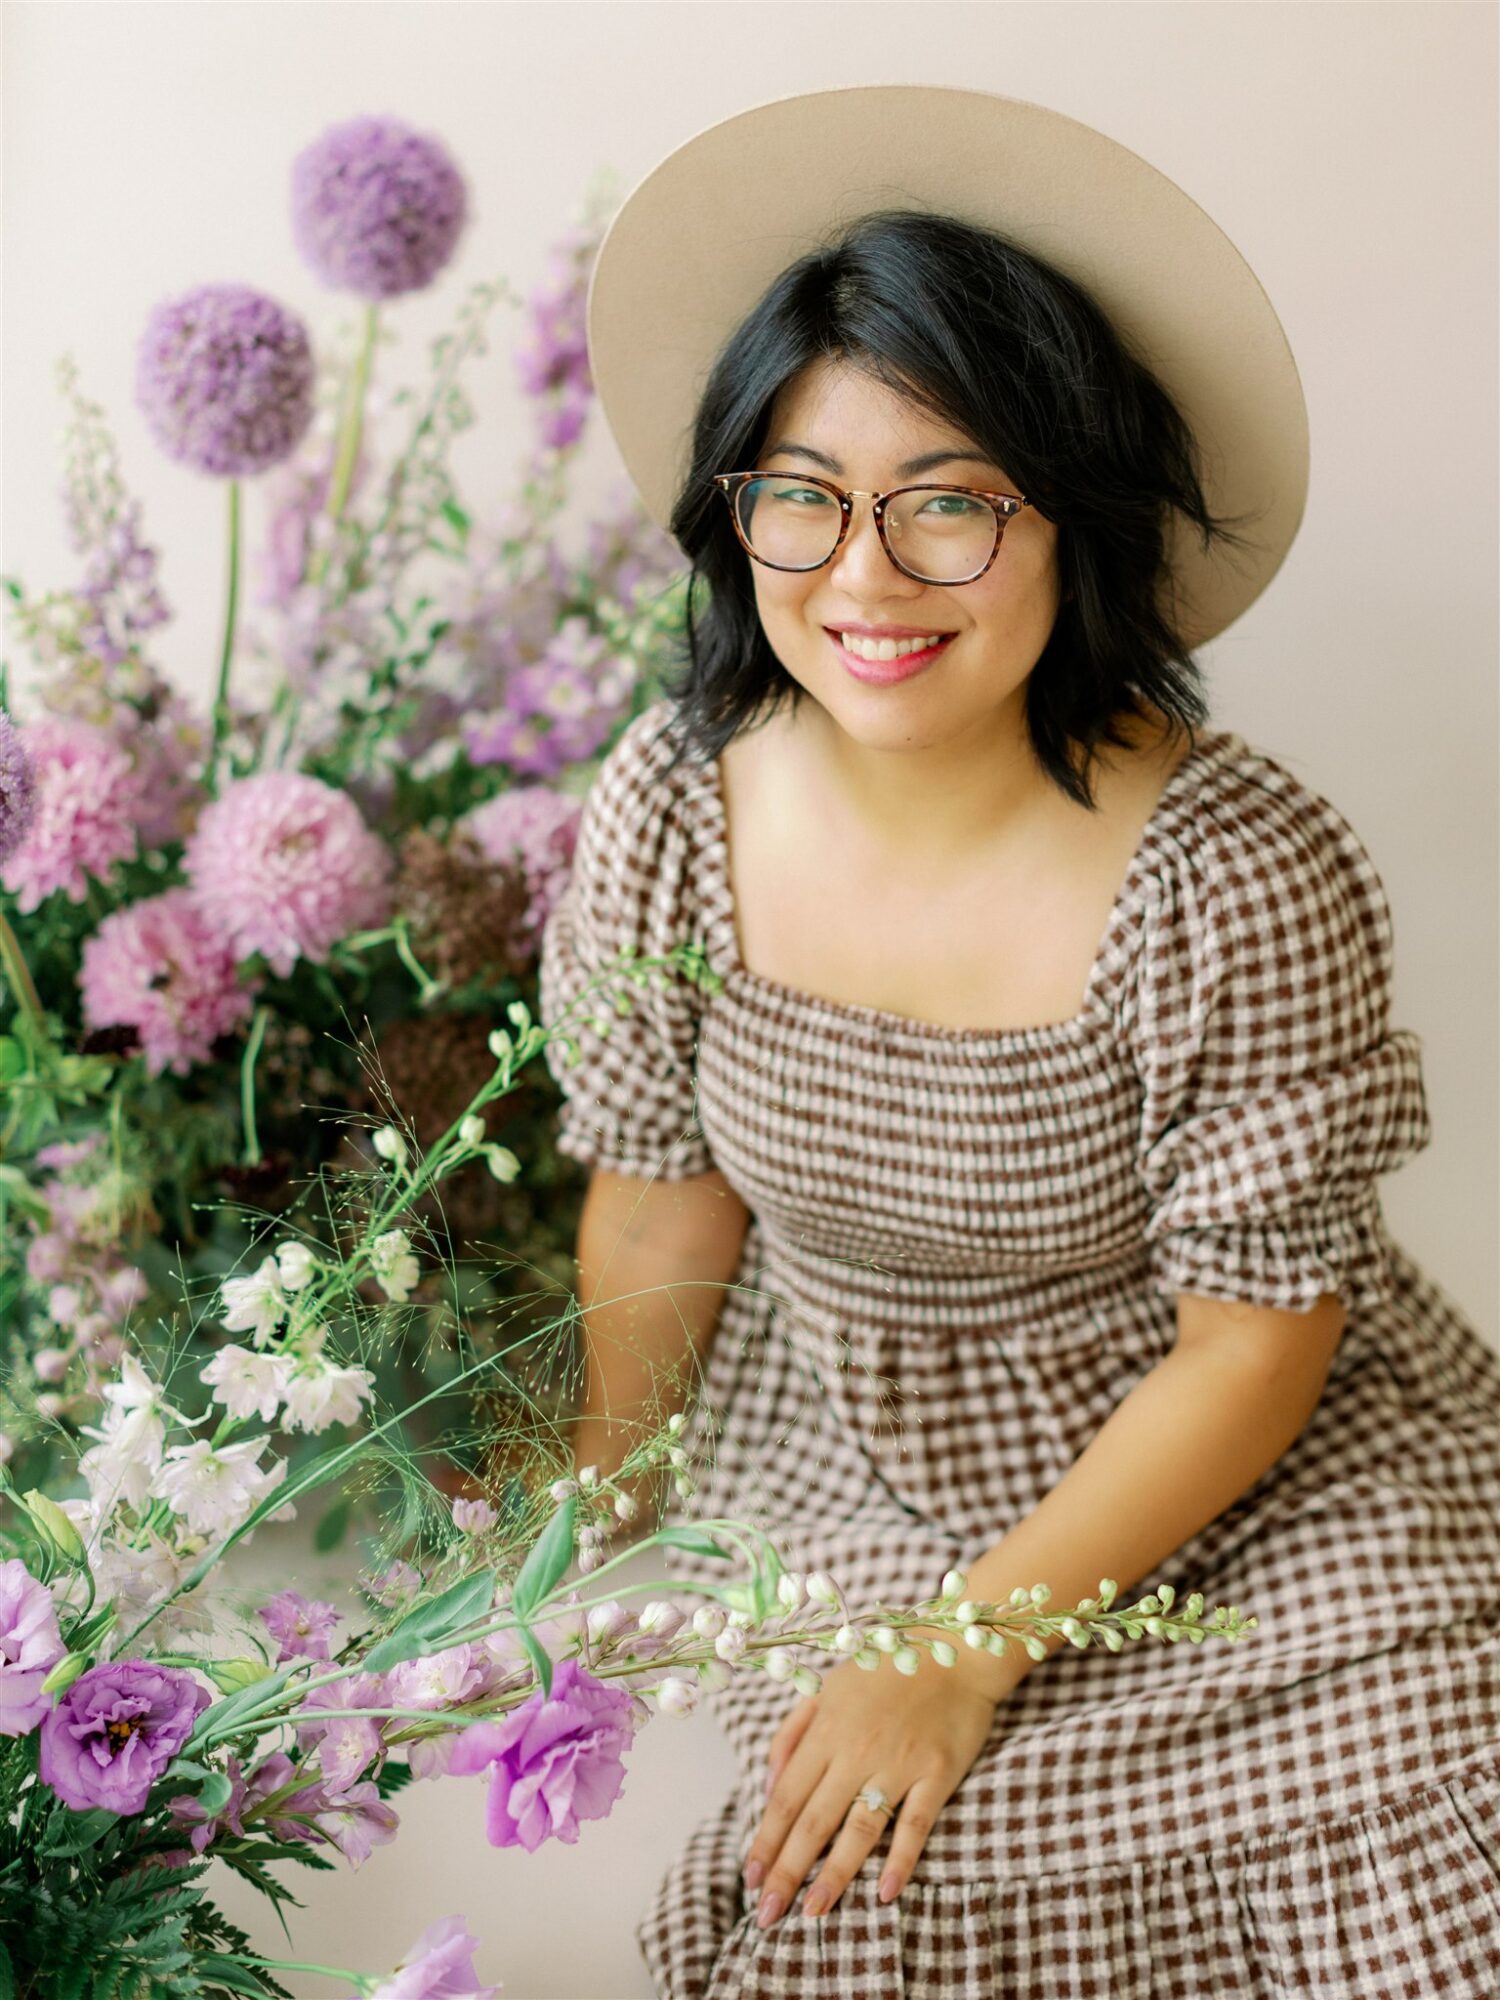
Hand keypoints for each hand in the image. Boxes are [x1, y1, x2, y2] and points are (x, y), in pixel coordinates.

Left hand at [742, 1647, 997, 1926]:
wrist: (954, 1650)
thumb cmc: (885, 1668)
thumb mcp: (828, 1687)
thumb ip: (793, 1731)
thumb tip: (769, 1782)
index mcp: (827, 1729)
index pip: (787, 1797)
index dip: (766, 1840)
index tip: (750, 1878)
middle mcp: (857, 1749)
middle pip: (815, 1820)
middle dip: (788, 1870)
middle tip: (768, 1914)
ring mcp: (899, 1762)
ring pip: (859, 1829)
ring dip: (835, 1875)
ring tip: (813, 1913)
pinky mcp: (937, 1773)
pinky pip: (916, 1823)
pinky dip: (901, 1858)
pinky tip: (886, 1892)